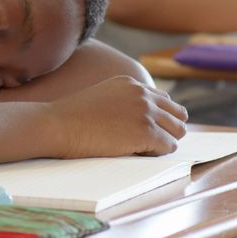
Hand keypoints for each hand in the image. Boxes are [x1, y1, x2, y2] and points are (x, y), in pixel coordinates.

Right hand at [45, 75, 187, 157]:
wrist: (57, 125)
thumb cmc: (71, 119)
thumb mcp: (101, 99)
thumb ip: (122, 103)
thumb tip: (136, 122)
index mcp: (131, 83)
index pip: (164, 99)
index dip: (159, 118)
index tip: (147, 130)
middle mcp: (142, 94)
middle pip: (178, 113)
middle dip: (168, 129)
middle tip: (149, 143)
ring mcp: (145, 112)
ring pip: (178, 130)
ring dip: (165, 142)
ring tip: (142, 149)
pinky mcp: (146, 132)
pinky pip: (169, 146)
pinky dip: (158, 154)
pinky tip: (136, 153)